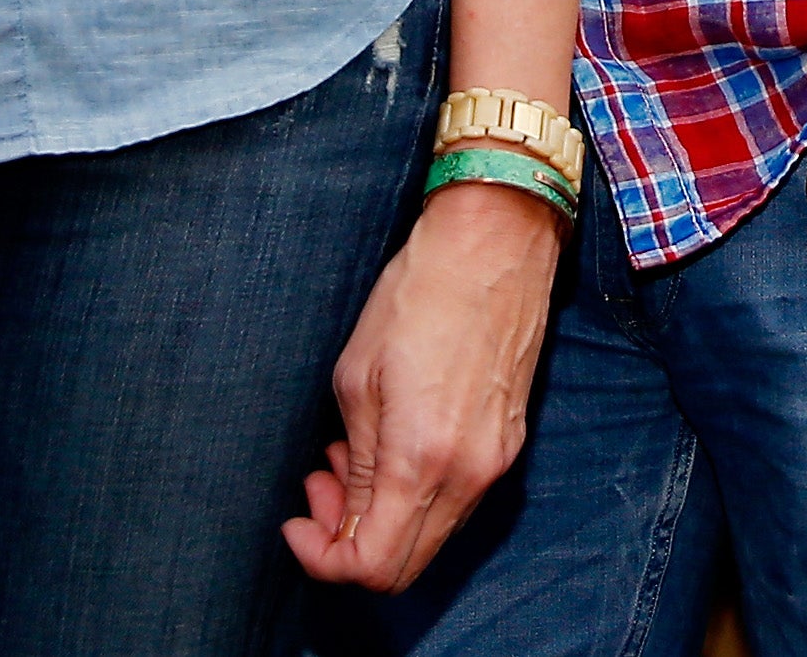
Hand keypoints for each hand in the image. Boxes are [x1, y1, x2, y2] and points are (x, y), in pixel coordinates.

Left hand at [286, 180, 561, 590]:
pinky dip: (414, 494)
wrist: (496, 242)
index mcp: (422, 459)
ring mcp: (497, 460)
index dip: (324, 559)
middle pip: (405, 564)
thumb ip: (353, 464)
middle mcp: (470, 474)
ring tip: (343, 459)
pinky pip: (456, 501)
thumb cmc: (420, 295)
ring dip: (380, 517)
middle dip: (348, 541)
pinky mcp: (509, 440)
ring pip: (431, 535)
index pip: (373, 564)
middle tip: (316, 491)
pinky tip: (388, 444)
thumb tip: (345, 516)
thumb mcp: (357, 379)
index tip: (297, 522)